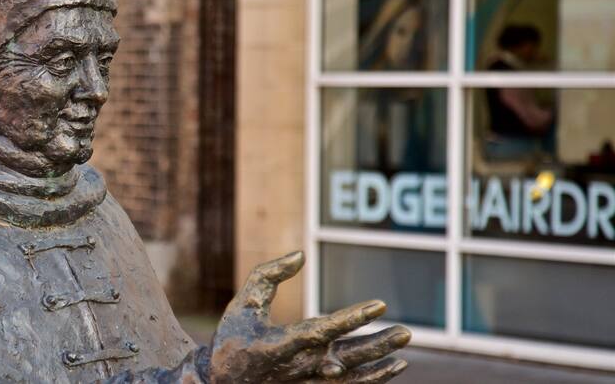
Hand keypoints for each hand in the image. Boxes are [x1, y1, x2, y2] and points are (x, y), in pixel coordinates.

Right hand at [208, 251, 409, 382]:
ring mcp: (305, 382)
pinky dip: (371, 380)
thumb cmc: (233, 337)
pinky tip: (391, 367)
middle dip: (377, 346)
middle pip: (346, 358)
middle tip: (406, 332)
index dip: (352, 318)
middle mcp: (297, 367)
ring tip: (404, 353)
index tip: (380, 305)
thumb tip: (300, 255)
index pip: (323, 330)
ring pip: (351, 379)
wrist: (220, 381)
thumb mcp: (243, 303)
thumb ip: (268, 275)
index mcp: (279, 345)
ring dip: (379, 367)